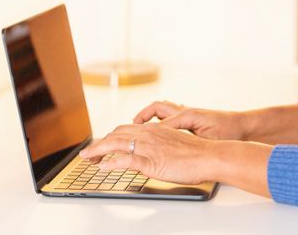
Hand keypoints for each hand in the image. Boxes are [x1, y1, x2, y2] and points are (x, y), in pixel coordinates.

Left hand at [79, 123, 212, 184]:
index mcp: (155, 130)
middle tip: (88, 155)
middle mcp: (149, 134)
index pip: (125, 130)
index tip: (101, 146)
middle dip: (99, 144)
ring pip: (115, 144)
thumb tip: (153, 153)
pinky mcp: (151, 161)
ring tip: (87, 160)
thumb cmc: (197, 153)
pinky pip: (125, 160)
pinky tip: (103, 168)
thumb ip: (160, 146)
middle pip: (116, 134)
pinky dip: (111, 163)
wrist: (210, 156)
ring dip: (97, 151)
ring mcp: (149, 147)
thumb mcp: (174, 144)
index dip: (110, 137)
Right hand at [133, 100, 246, 140]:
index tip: (133, 134)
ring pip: (164, 111)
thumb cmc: (228, 130)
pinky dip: (161, 121)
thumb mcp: (206, 136)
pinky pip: (171, 117)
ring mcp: (189, 115)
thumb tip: (165, 136)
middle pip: (158, 107)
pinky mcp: (192, 120)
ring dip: (151, 117)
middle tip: (132, 126)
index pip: (159, 117)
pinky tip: (158, 133)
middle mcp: (186, 111)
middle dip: (143, 115)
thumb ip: (185, 136)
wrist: (244, 127)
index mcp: (187, 115)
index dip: (145, 126)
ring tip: (140, 129)